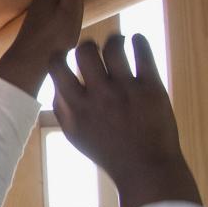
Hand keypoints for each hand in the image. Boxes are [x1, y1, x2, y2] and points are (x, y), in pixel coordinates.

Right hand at [49, 34, 200, 206]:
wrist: (146, 167)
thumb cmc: (107, 152)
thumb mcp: (75, 136)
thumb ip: (62, 109)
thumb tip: (56, 83)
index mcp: (77, 106)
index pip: (57, 67)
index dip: (59, 55)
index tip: (66, 55)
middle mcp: (100, 94)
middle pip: (86, 50)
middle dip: (87, 45)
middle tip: (94, 50)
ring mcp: (127, 89)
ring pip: (114, 46)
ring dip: (114, 39)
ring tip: (118, 42)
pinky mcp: (151, 87)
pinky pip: (143, 53)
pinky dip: (139, 41)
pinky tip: (137, 42)